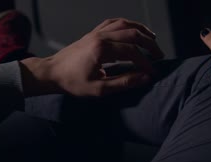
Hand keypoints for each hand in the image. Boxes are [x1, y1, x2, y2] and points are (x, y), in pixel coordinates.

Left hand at [20, 18, 163, 96]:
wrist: (51, 73)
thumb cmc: (72, 83)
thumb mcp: (99, 89)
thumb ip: (123, 83)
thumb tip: (145, 78)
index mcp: (101, 49)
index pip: (132, 52)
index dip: (145, 62)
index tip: (152, 73)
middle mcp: (100, 36)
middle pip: (132, 34)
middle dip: (149, 44)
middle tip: (159, 56)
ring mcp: (96, 33)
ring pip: (124, 24)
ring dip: (141, 30)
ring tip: (153, 39)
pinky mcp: (93, 33)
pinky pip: (113, 23)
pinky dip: (126, 25)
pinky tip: (133, 31)